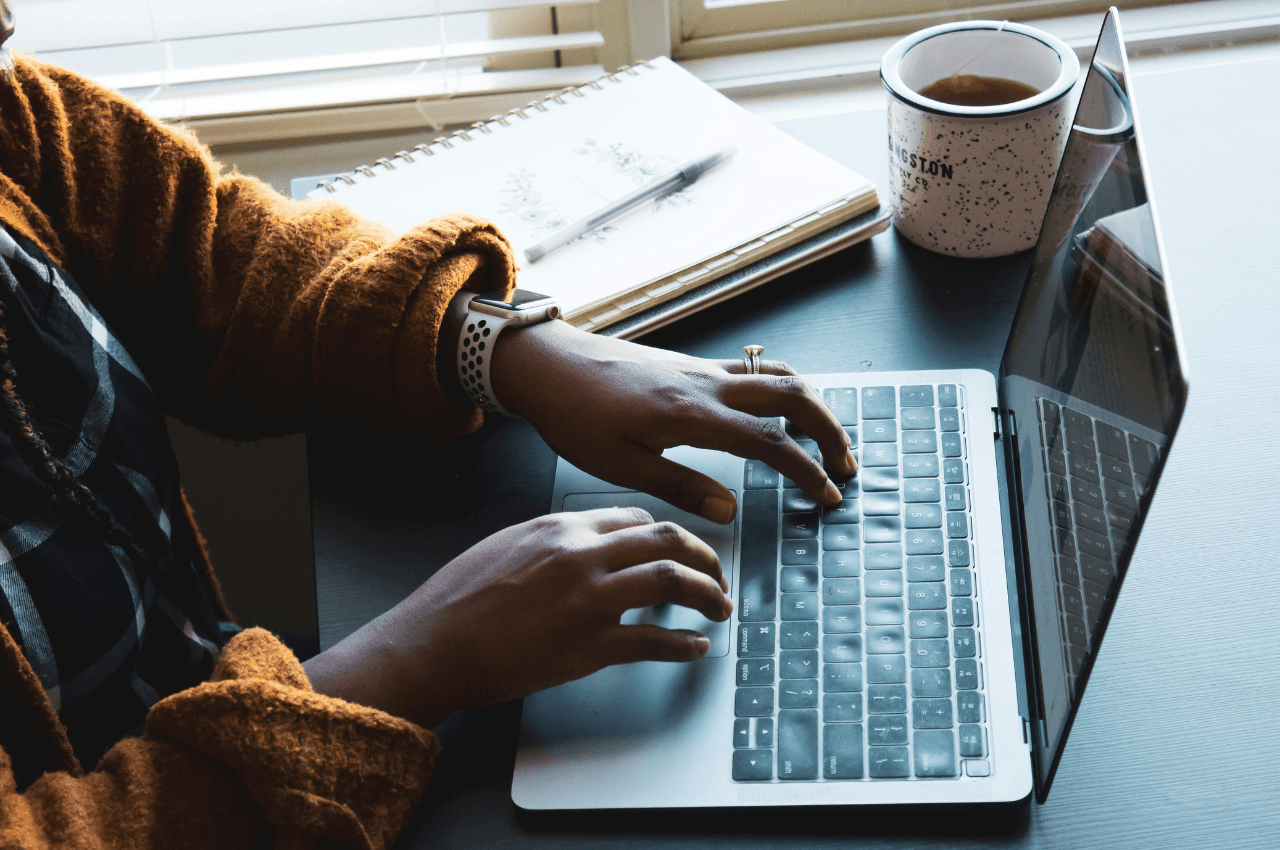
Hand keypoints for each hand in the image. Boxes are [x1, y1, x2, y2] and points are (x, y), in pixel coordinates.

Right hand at [303, 507, 731, 727]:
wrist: (431, 644)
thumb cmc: (457, 599)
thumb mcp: (505, 544)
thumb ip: (553, 540)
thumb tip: (588, 544)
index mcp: (561, 527)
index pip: (636, 518)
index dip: (667, 535)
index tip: (679, 550)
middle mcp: (581, 555)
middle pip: (667, 541)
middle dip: (705, 557)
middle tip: (717, 575)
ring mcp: (588, 600)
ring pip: (672, 581)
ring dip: (708, 594)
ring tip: (719, 608)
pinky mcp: (588, 646)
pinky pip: (654, 641)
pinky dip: (684, 645)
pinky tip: (695, 648)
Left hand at [489, 319, 856, 523]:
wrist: (549, 364)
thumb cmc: (575, 416)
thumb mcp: (620, 466)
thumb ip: (680, 487)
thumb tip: (731, 511)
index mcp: (692, 415)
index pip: (770, 441)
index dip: (806, 470)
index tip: (827, 496)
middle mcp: (706, 384)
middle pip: (792, 394)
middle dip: (829, 429)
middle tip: (844, 466)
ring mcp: (702, 369)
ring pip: (777, 374)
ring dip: (812, 404)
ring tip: (825, 438)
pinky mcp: (692, 364)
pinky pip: (754, 369)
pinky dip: (783, 388)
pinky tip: (781, 411)